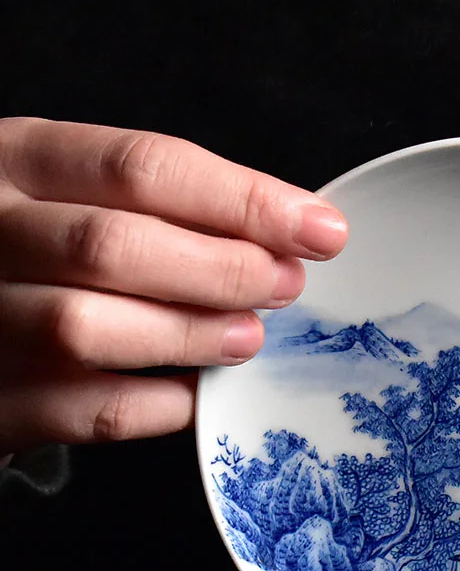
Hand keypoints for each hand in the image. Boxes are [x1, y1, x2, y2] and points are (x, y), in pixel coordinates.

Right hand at [0, 118, 346, 454]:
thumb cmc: (40, 248)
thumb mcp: (78, 194)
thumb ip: (166, 207)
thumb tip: (290, 236)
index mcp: (18, 160)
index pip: (141, 167)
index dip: (244, 201)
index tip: (319, 230)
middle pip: (114, 245)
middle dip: (225, 269)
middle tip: (286, 286)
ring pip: (85, 326)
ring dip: (191, 333)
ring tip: (249, 337)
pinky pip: (87, 410)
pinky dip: (159, 405)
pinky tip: (198, 392)